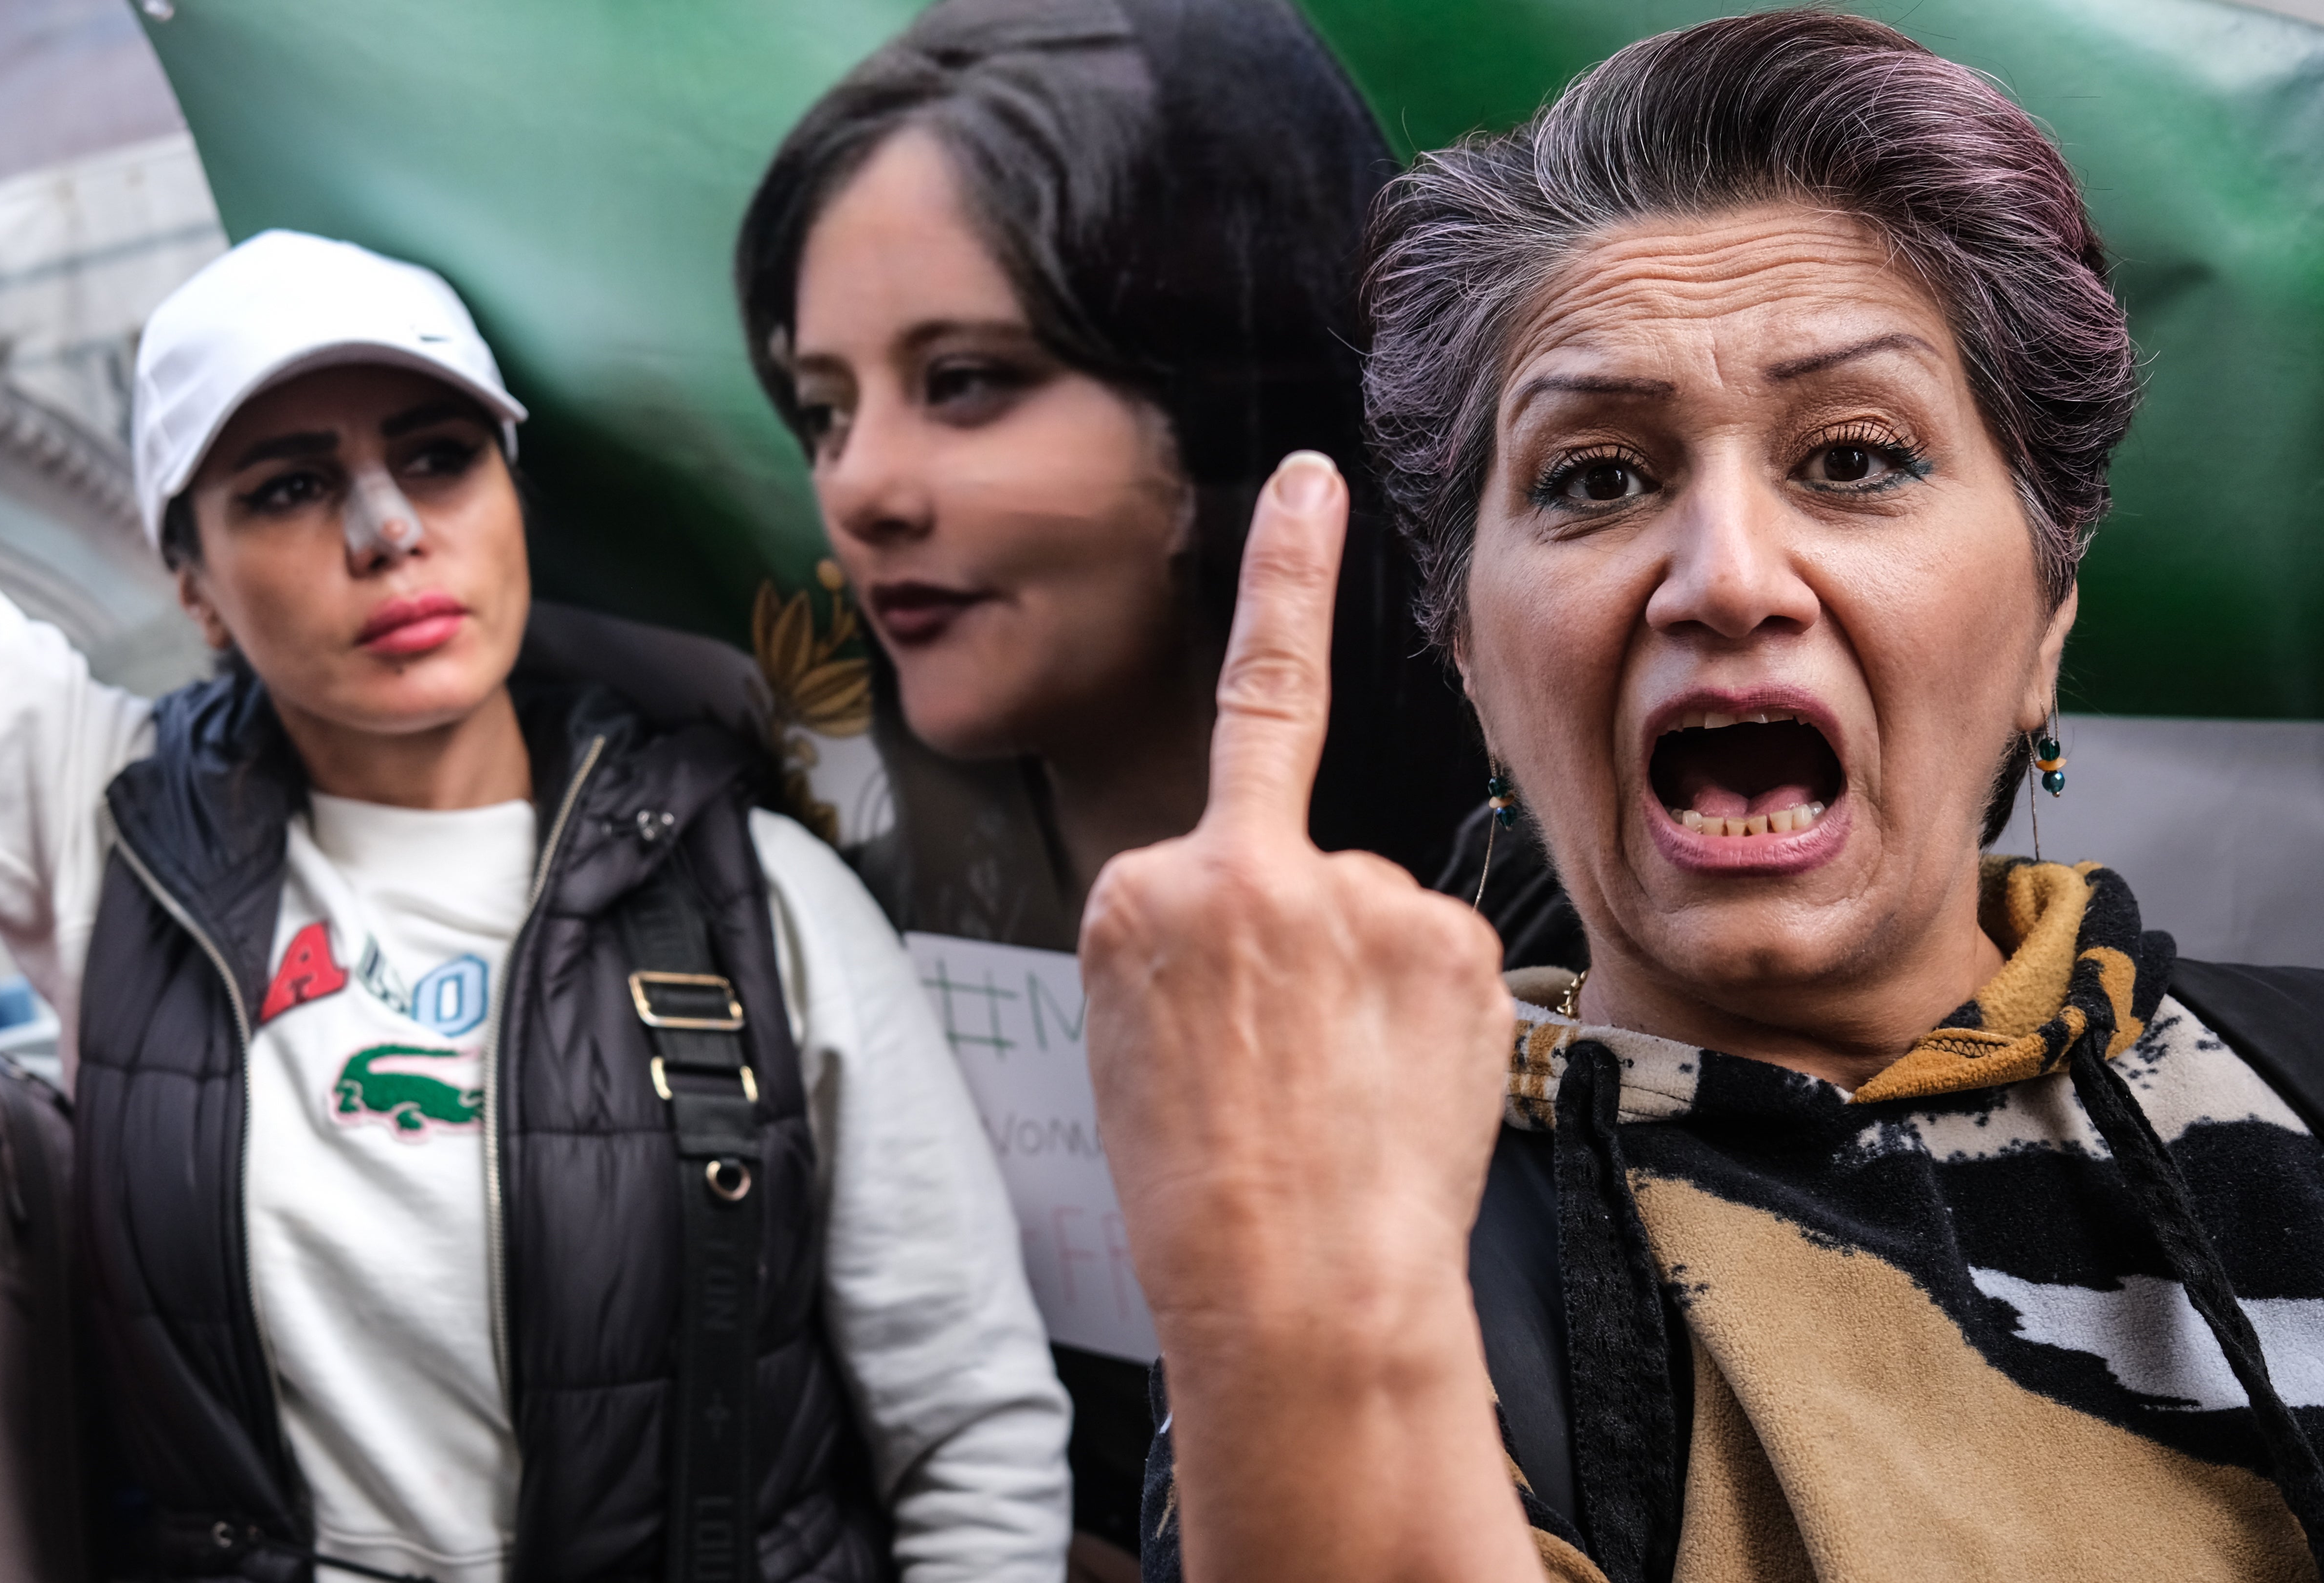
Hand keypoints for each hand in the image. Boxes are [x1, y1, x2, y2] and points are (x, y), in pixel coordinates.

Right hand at [1080, 452, 1541, 1581]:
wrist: (1301, 1299)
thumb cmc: (1203, 1198)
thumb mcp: (1130, 1046)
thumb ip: (1189, 936)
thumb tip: (1254, 910)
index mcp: (1144, 888)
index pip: (1224, 747)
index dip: (1284, 579)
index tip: (1313, 484)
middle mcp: (1250, 867)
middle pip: (1295, 863)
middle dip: (1300, 947)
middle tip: (1286, 1078)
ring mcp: (1363, 897)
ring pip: (1377, 911)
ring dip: (1368, 986)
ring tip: (1340, 1100)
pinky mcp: (1454, 946)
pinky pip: (1440, 955)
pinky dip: (1427, 1013)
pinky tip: (1397, 1091)